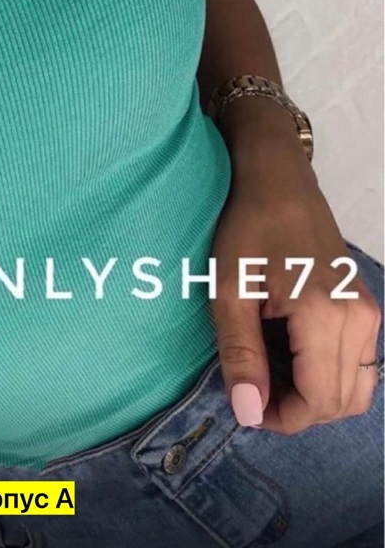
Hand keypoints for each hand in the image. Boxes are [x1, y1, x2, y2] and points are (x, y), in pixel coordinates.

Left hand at [209, 118, 380, 434]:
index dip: (281, 418)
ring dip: (314, 396)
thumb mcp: (229, 288)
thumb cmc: (246, 226)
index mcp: (325, 315)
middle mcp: (360, 319)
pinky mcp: (366, 307)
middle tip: (252, 389)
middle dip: (296, 411)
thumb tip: (249, 413)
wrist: (277, 179)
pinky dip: (327, 375)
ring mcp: (369, 312)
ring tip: (268, 372)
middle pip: (340, 403)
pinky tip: (288, 353)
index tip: (245, 405)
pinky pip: (359, 365)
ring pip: (356, 389)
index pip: (317, 401)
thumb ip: (241, 352)